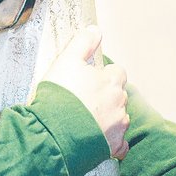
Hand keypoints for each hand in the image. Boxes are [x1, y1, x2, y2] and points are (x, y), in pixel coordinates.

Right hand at [42, 26, 128, 158]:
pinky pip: (120, 144)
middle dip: (106, 95)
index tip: (90, 78)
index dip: (104, 73)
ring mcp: (117, 126)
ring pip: (119, 117)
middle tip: (84, 98)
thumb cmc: (60, 94)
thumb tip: (96, 29)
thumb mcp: (66, 61)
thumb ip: (83, 43)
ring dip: (108, 116)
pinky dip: (113, 141)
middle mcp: (119, 103)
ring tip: (86, 118)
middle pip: (118, 95)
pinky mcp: (112, 146)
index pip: (117, 72)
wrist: (54, 131)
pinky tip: (100, 138)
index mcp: (110, 81)